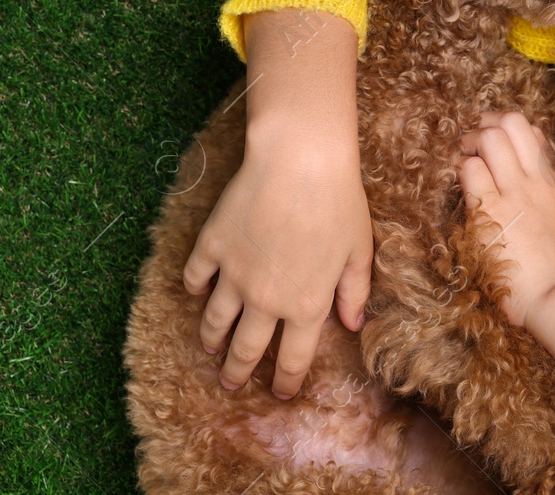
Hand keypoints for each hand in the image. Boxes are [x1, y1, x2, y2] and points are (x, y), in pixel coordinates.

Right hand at [183, 137, 371, 398]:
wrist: (299, 161)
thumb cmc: (339, 202)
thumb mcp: (359, 250)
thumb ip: (355, 291)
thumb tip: (355, 324)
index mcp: (306, 305)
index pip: (293, 358)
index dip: (285, 380)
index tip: (280, 393)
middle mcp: (266, 300)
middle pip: (245, 349)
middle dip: (237, 372)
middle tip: (230, 383)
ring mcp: (234, 275)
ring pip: (215, 321)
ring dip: (211, 339)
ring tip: (211, 348)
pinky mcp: (211, 247)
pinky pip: (195, 278)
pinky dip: (195, 289)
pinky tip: (198, 292)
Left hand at [457, 110, 554, 330]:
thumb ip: (550, 204)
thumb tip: (536, 199)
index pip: (535, 136)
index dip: (510, 132)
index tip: (497, 145)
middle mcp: (536, 180)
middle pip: (512, 122)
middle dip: (486, 125)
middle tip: (472, 143)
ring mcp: (515, 192)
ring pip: (490, 138)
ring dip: (469, 143)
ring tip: (462, 159)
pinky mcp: (490, 211)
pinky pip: (470, 171)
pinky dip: (460, 170)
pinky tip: (457, 184)